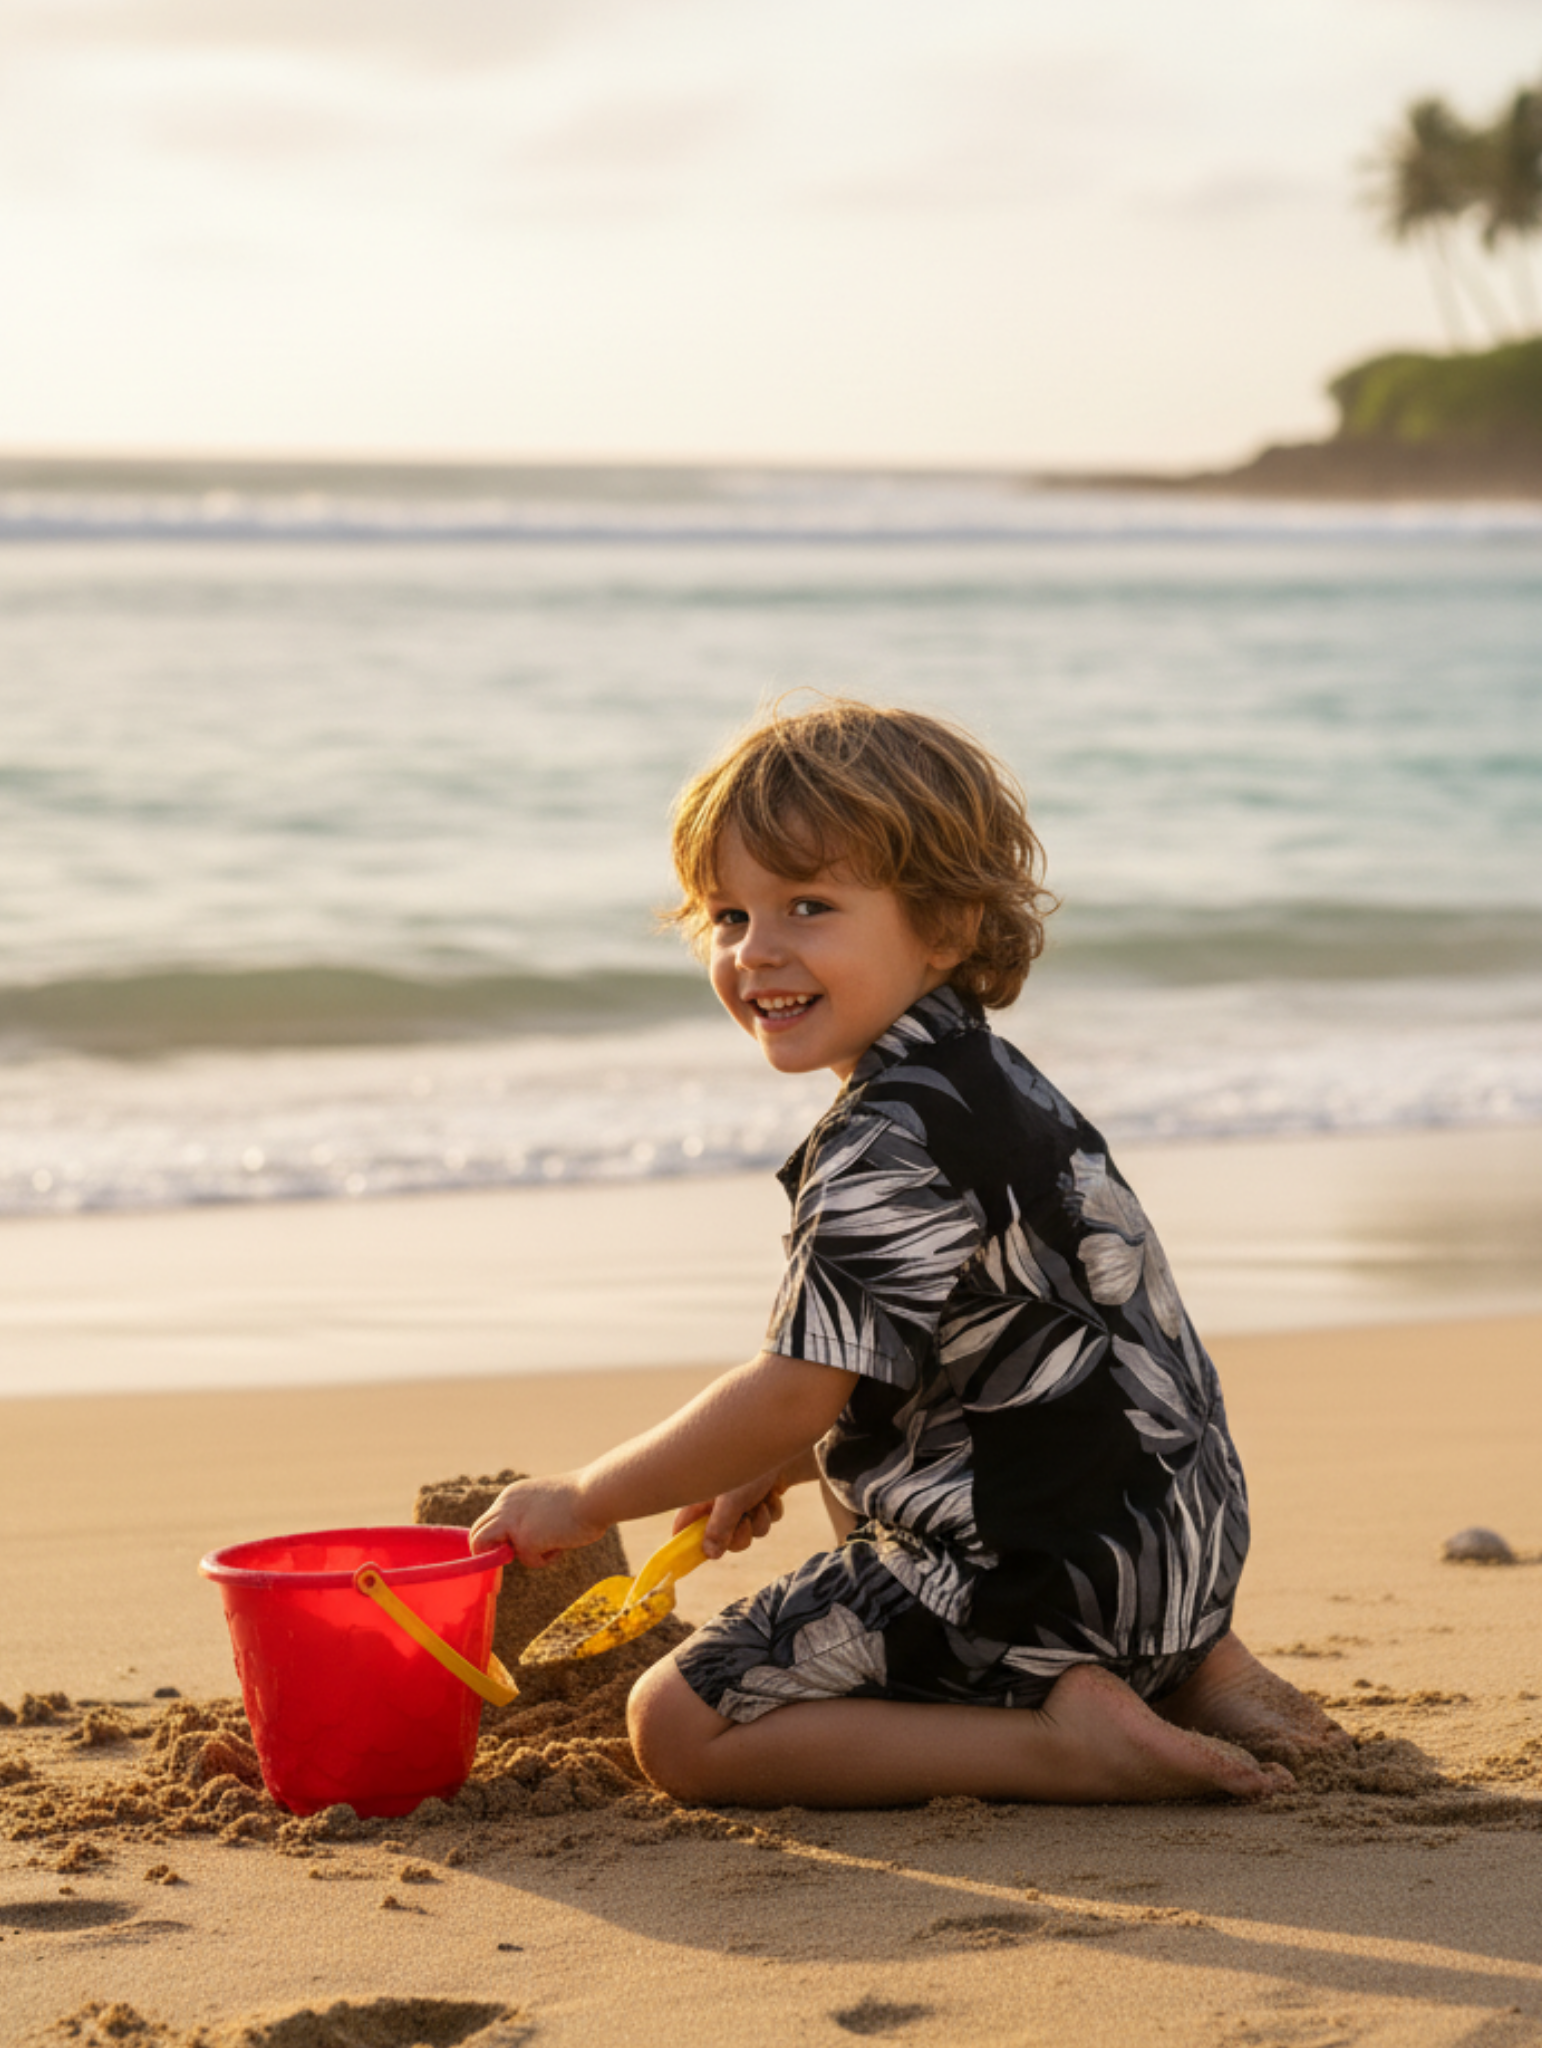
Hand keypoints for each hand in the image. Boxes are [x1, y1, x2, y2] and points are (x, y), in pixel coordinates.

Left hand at [468, 1474, 608, 1564]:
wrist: (596, 1492)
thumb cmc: (584, 1496)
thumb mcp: (547, 1502)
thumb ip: (533, 1517)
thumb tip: (530, 1540)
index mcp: (512, 1495)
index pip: (490, 1520)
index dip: (500, 1537)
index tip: (516, 1547)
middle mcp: (506, 1505)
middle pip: (477, 1533)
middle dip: (491, 1551)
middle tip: (518, 1556)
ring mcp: (513, 1522)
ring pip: (482, 1545)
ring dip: (506, 1556)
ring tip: (541, 1549)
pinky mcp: (525, 1540)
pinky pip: (529, 1560)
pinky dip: (547, 1559)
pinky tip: (563, 1544)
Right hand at [674, 1469, 787, 1559]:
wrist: (778, 1446)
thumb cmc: (748, 1466)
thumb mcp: (731, 1501)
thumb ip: (720, 1529)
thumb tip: (709, 1555)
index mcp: (701, 1501)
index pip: (682, 1530)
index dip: (688, 1545)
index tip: (703, 1553)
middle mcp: (717, 1505)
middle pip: (725, 1542)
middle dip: (741, 1535)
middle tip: (745, 1519)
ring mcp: (740, 1505)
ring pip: (750, 1534)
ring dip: (760, 1520)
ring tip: (760, 1500)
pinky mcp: (760, 1503)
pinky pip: (767, 1522)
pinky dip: (772, 1510)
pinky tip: (771, 1493)